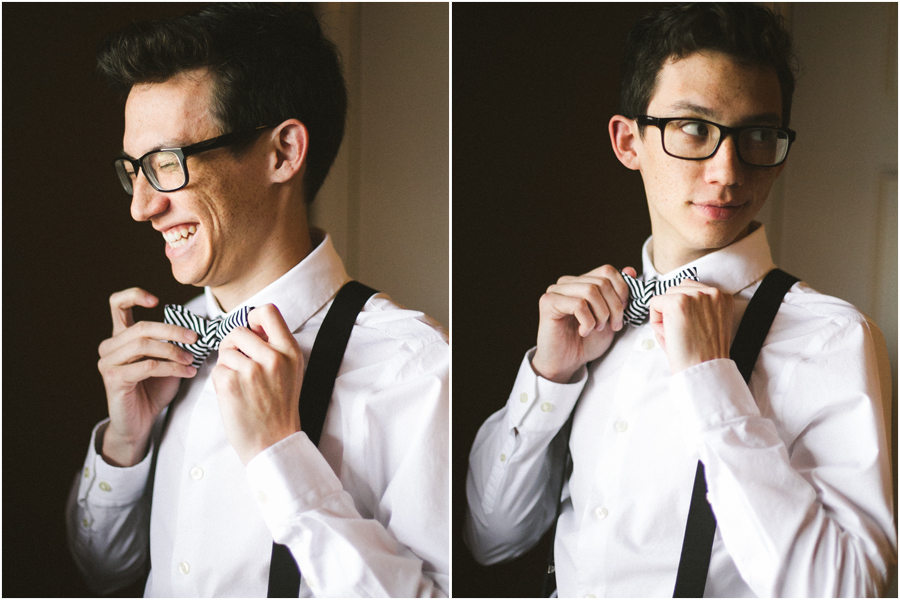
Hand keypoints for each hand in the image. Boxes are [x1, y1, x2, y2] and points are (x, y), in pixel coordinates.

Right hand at [97, 288, 198, 465]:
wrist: (140, 423)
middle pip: (142, 327)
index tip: (157, 301)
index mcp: (121, 337)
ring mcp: (108, 362)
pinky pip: (147, 366)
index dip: (134, 295)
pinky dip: (171, 368)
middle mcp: (110, 346)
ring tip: (192, 360)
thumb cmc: (154, 390)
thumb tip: (200, 324)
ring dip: (174, 351)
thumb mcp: (168, 360)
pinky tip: (187, 373)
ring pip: (145, 345)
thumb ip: (175, 343)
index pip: (118, 304)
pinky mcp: (114, 378)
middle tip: (195, 338)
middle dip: (173, 330)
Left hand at [212, 304, 303, 464]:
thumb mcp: (291, 370)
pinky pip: (217, 369)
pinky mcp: (231, 384)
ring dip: (227, 365)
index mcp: (290, 351)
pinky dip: (221, 381)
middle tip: (240, 364)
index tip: (252, 333)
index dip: (253, 318)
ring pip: (225, 351)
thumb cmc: (279, 406)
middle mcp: (273, 357)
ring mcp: (251, 370)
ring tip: (241, 384)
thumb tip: (251, 323)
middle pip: (238, 330)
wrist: (274, 442)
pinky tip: (235, 395)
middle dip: (233, 345)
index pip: (268, 311)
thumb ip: (276, 345)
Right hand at [532, 265, 634, 382]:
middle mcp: (567, 283)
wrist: (566, 363)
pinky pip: (578, 304)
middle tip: (614, 325)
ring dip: (601, 314)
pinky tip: (583, 331)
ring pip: (591, 290)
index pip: (607, 271)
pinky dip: (587, 321)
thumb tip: (631, 270)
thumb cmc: (586, 342)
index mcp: (582, 282)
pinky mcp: (548, 303)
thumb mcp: (612, 318)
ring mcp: (556, 291)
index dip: (622, 290)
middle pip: (602, 282)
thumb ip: (620, 295)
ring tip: (597, 328)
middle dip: (615, 307)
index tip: (623, 312)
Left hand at [648, 279, 732, 372]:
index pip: (693, 290)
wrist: (704, 369)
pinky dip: (655, 320)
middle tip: (683, 333)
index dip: (686, 310)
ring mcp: (695, 296)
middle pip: (679, 289)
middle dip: (674, 310)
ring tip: (677, 334)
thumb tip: (668, 300)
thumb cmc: (704, 353)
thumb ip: (697, 308)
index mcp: (723, 297)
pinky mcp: (677, 302)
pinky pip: (654, 303)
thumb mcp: (710, 324)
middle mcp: (712, 292)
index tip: (692, 328)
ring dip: (665, 314)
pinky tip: (669, 334)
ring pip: (667, 295)